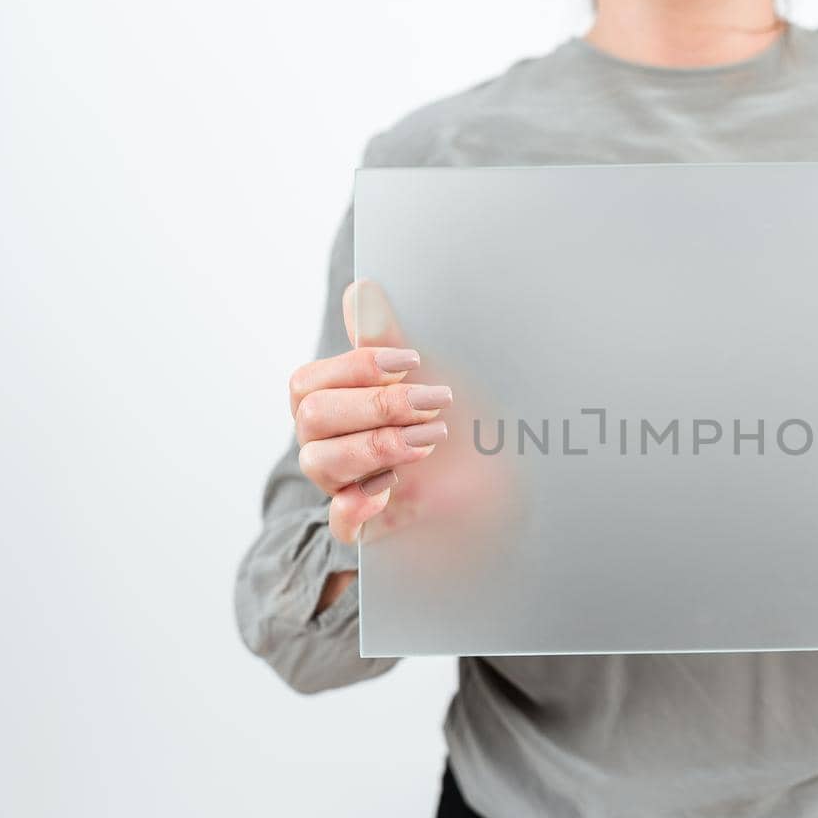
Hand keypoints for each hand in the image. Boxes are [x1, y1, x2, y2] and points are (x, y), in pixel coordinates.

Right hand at [288, 280, 451, 543]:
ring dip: (375, 445)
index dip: (355, 367)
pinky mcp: (372, 526)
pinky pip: (341, 525)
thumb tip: (362, 291)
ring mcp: (348, 485)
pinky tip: (388, 491)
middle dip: (375, 405)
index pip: (309, 382)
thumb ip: (390, 340)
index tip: (409, 361)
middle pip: (311, 417)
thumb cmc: (459, 420)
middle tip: (432, 403)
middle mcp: (332, 443)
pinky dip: (357, 508)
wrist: (507, 477)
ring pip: (318, 463)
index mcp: (337, 403)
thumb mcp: (432, 376)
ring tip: (428, 441)